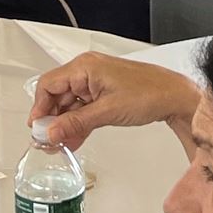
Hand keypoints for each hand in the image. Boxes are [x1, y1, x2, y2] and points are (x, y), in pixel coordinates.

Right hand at [28, 51, 199, 151]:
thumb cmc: (148, 94)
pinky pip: (83, 108)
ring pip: (69, 104)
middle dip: (51, 119)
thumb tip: (52, 132)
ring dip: (64, 124)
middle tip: (47, 141)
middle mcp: (87, 71)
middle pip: (57, 95)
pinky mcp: (103, 93)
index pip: (49, 84)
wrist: (175, 97)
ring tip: (59, 145)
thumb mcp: (107, 111)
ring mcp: (95, 83)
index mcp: (84, 67)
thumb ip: (76, 123)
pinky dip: (77, 123)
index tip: (37, 128)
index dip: (40, 107)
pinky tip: (72, 140)